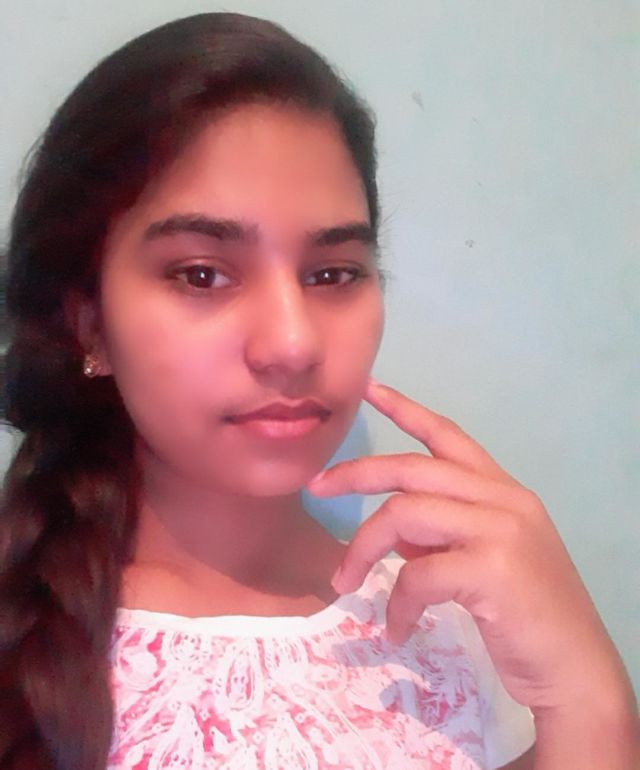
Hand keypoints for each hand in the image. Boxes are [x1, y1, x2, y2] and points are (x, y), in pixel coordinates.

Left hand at [306, 378, 634, 716]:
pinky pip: (417, 574)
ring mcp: (500, 530)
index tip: (369, 388)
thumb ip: (442, 535)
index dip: (405, 409)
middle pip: (411, 469)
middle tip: (316, 488)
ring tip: (345, 583)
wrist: (574, 666)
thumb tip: (396, 533)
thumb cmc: (526, 614)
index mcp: (501, 490)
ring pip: (404, 515)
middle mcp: (503, 498)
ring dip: (363, 549)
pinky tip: (397, 629)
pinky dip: (397, 603)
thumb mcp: (483, 559)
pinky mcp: (493, 568)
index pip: (448, 435)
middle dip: (356, 475)